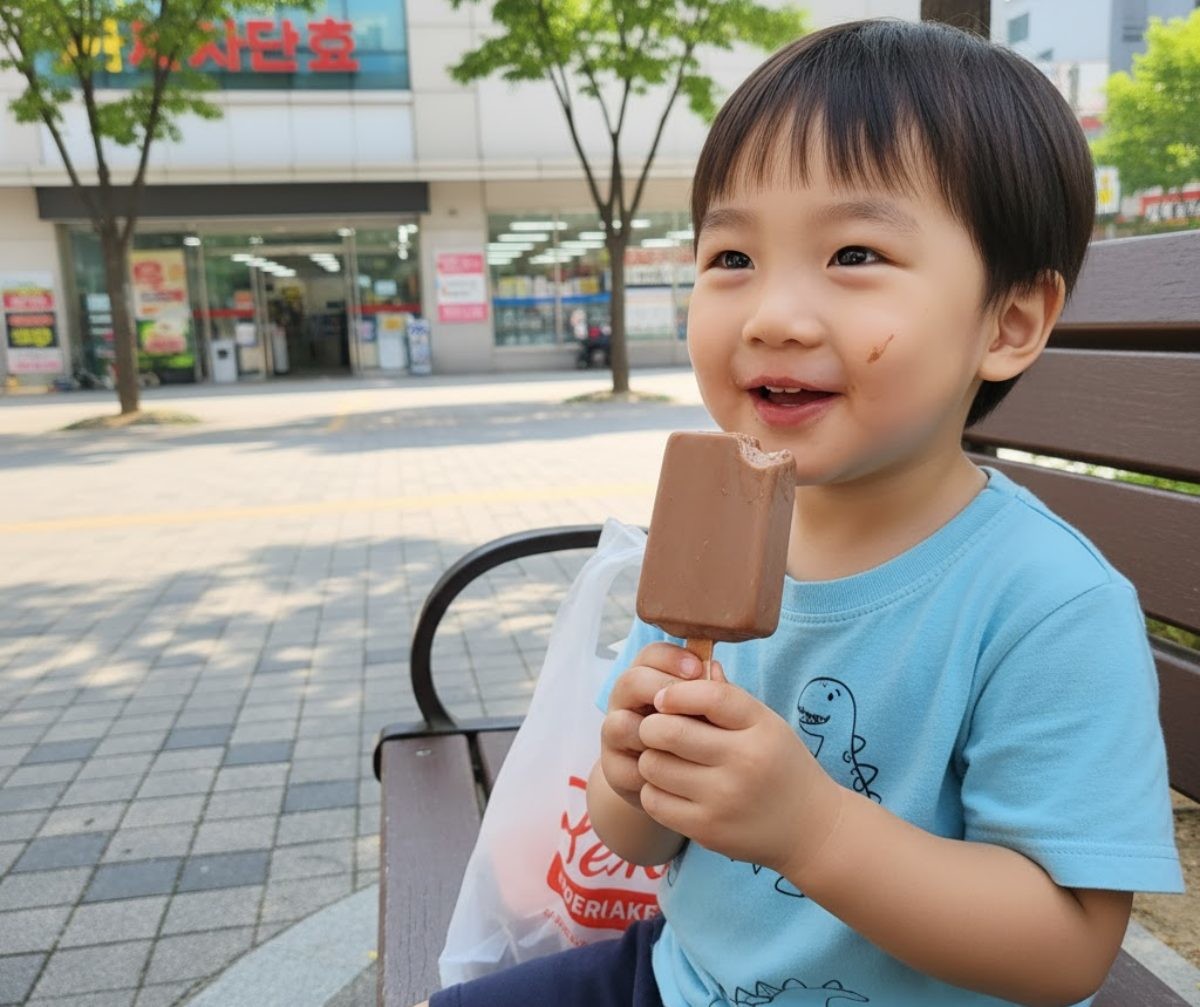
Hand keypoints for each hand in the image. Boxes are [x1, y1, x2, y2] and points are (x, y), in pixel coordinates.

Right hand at [599, 643, 703, 809]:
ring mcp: (613, 735)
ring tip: (686, 743)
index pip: (650, 654)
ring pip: (620, 724)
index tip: (697, 669)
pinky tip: (677, 772)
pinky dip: (652, 770)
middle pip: (631, 681)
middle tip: (691, 704)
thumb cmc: (693, 733)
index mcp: (646, 678)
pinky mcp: (612, 770)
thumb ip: (708, 689)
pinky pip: (627, 766)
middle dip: (663, 688)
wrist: (671, 781)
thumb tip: (714, 670)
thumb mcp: (703, 709)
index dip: (671, 657)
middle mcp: (624, 702)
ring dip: (654, 733)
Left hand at [637, 666, 843, 880]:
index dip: (676, 692)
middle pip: (668, 731)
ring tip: (663, 757)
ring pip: (653, 765)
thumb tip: (693, 663)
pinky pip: (654, 800)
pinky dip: (653, 789)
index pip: (709, 696)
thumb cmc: (780, 764)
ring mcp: (724, 799)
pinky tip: (669, 786)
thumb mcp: (766, 724)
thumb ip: (728, 696)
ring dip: (650, 757)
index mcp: (761, 728)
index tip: (663, 697)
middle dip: (652, 725)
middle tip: (656, 728)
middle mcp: (744, 762)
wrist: (810, 828)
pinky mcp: (707, 829)